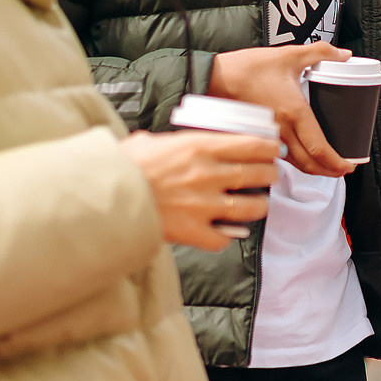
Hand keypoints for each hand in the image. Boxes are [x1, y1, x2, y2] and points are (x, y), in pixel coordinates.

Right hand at [119, 131, 278, 250]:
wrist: (107, 197)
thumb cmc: (123, 167)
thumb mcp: (147, 142)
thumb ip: (166, 143)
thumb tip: (161, 143)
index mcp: (199, 147)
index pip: (251, 144)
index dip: (269, 147)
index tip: (273, 149)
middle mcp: (208, 174)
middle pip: (258, 173)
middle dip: (269, 174)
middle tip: (269, 174)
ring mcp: (204, 205)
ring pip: (251, 206)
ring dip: (260, 205)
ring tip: (259, 204)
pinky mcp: (194, 231)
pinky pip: (224, 238)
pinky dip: (228, 236)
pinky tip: (226, 232)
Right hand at [207, 44, 357, 176]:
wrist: (216, 76)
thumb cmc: (248, 68)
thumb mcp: (289, 55)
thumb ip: (320, 52)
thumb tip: (343, 54)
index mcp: (294, 112)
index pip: (319, 149)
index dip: (336, 163)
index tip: (348, 166)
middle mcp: (282, 129)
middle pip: (309, 164)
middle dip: (329, 172)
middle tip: (341, 171)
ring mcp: (269, 135)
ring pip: (294, 164)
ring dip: (312, 169)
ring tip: (324, 166)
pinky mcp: (258, 136)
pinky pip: (279, 156)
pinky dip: (293, 162)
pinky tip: (299, 156)